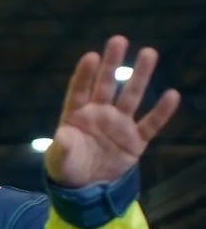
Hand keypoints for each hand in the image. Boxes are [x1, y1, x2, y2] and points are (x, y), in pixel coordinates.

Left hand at [45, 35, 180, 187]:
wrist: (86, 188)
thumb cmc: (67, 168)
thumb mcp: (58, 160)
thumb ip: (61, 147)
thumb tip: (61, 136)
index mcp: (76, 115)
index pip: (79, 90)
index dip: (85, 74)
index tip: (91, 56)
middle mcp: (99, 114)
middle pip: (106, 85)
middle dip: (112, 64)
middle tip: (118, 40)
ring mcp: (118, 125)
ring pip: (131, 96)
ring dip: (139, 76)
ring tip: (149, 52)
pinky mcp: (135, 140)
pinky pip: (150, 124)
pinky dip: (161, 111)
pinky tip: (171, 95)